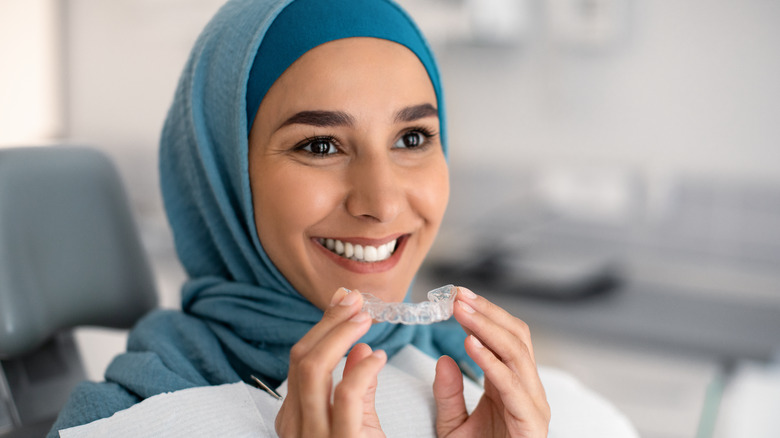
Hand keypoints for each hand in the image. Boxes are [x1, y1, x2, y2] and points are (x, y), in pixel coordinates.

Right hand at [276, 288, 386, 437]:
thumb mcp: (357, 423)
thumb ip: (357, 390)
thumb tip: (360, 348)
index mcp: (295, 418)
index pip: (301, 360)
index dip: (323, 326)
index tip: (345, 301)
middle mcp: (296, 426)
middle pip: (303, 359)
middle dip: (330, 323)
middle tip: (356, 301)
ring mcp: (314, 436)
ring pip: (314, 370)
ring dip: (341, 335)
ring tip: (365, 320)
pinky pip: (345, 394)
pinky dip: (363, 369)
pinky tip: (379, 358)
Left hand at [433, 287, 549, 437]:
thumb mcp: (453, 427)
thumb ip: (448, 394)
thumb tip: (443, 359)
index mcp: (512, 385)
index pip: (505, 337)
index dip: (484, 314)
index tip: (456, 296)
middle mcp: (528, 390)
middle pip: (516, 337)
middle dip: (487, 312)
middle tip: (458, 295)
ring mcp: (534, 405)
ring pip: (517, 352)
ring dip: (488, 327)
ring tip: (461, 311)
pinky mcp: (531, 422)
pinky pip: (512, 385)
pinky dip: (491, 362)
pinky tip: (470, 344)